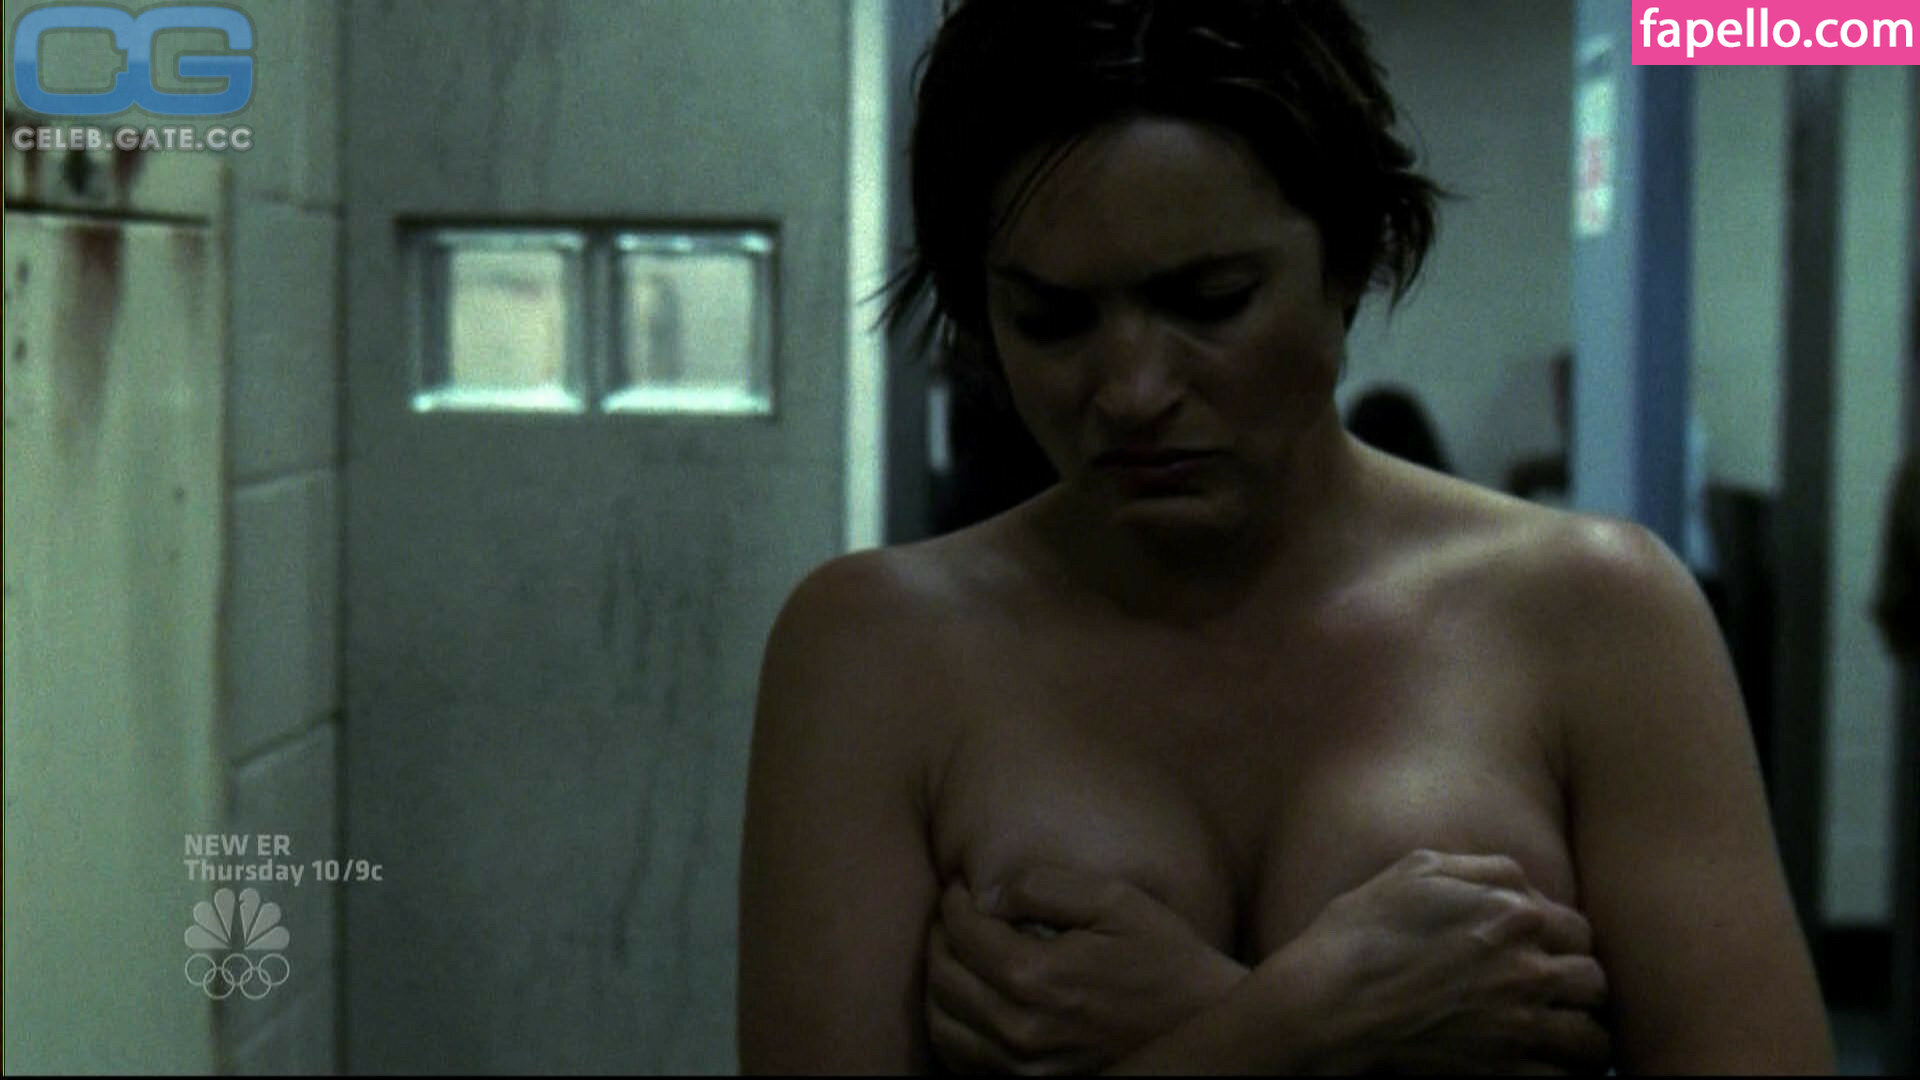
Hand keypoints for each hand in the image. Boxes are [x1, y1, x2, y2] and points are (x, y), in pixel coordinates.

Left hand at [924, 866, 1245, 1074]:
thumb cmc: (1165, 958)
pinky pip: (962, 1061)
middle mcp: (1021, 1029)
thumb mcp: (1116, 901)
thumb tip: (987, 892)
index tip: (961, 886)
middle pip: (943, 976)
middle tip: (956, 914)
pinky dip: (952, 1027)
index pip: (963, 932)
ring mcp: (1023, 1067)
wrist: (1204, 1027)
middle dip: (941, 936)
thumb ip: (1045, 886)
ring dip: (939, 981)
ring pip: (942, 1024)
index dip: (954, 901)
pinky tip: (969, 999)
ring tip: (957, 953)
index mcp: (1038, 977)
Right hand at [1286, 849, 1611, 1074]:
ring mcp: (1519, 1025)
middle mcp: (1528, 969)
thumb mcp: (1417, 870)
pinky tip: (1545, 1067)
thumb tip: (1523, 883)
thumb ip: (1483, 868)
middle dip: (1579, 987)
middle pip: (1593, 982)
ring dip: (1583, 1037)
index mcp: (1514, 914)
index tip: (1544, 953)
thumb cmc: (1362, 932)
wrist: (1327, 1003)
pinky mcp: (1503, 1071)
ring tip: (1564, 1037)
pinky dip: (1563, 1076)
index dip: (1562, 941)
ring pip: (1592, 1040)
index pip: (1578, 929)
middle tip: (1555, 994)